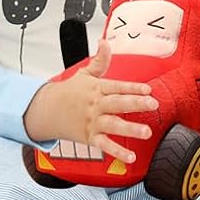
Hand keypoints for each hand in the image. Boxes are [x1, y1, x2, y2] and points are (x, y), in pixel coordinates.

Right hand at [23, 40, 159, 164]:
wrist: (46, 110)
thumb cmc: (69, 92)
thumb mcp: (84, 74)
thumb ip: (100, 61)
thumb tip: (105, 42)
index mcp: (96, 89)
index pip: (116, 87)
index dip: (132, 87)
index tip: (148, 89)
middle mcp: (95, 105)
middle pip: (117, 103)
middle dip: (135, 103)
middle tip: (153, 104)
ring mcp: (93, 122)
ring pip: (113, 125)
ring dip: (130, 129)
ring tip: (147, 132)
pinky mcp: (89, 137)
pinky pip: (105, 145)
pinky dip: (117, 152)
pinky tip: (131, 157)